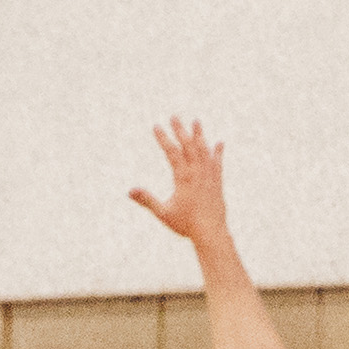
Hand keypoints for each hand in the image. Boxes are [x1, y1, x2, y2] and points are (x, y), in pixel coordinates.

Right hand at [129, 116, 230, 247]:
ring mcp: (209, 176)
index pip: (172, 152)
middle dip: (180, 130)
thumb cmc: (186, 225)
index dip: (163, 138)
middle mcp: (197, 173)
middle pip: (188, 146)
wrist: (211, 232)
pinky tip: (218, 143)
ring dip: (199, 135)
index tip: (156, 126)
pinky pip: (217, 163)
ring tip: (196, 121)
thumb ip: (147, 200)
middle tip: (174, 116)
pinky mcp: (217, 182)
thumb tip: (130, 191)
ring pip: (204, 150)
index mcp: (183, 177)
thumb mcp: (163, 213)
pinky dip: (217, 152)